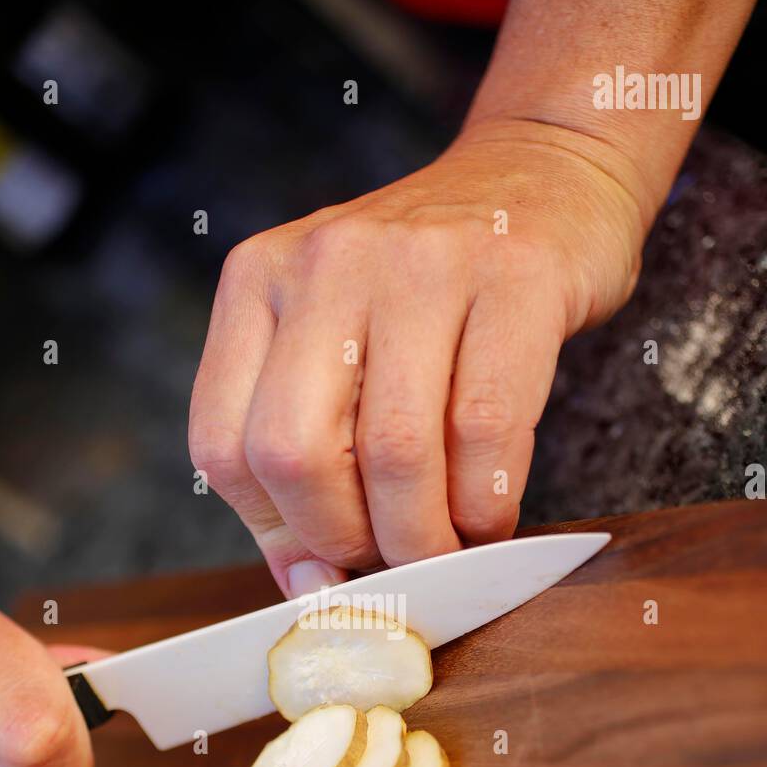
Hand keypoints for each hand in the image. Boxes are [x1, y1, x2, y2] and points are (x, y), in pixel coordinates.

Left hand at [189, 118, 645, 596]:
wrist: (544, 174)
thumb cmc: (432, 292)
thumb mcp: (338, 345)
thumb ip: (307, 455)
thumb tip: (308, 592)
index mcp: (259, 282)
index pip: (223, 444)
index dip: (275, 530)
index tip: (327, 564)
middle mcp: (327, 262)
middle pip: (295, 452)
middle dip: (345, 540)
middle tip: (391, 563)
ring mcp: (421, 262)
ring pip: (394, 451)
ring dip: (422, 537)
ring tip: (446, 552)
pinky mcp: (514, 276)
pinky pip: (485, 427)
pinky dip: (486, 503)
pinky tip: (490, 516)